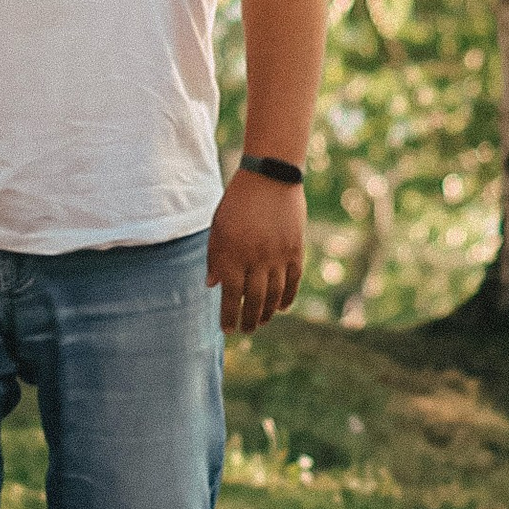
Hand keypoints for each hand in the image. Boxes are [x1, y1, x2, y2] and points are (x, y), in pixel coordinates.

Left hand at [206, 167, 306, 335]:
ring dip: (267, 312)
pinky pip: (293, 281)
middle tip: (246, 330)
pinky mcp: (295, 250)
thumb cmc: (237, 202)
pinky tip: (282, 307)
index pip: (230, 296)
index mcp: (231, 255)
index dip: (229, 316)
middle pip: (254, 300)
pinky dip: (288, 297)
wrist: (269, 178)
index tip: (227, 330)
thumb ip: (215, 258)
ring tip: (261, 321)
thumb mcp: (218, 228)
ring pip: (274, 295)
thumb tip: (212, 285)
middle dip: (249, 319)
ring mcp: (278, 256)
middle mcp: (255, 259)